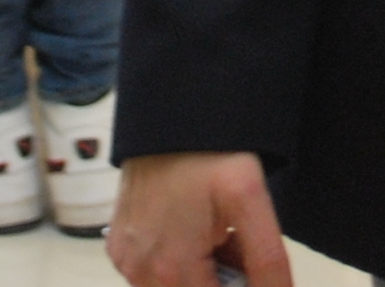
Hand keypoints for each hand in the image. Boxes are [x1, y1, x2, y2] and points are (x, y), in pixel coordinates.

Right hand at [112, 151, 295, 286]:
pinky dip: (177, 265)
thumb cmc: (207, 151)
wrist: (167, 115)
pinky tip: (194, 233)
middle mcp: (139, 273)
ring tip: (217, 237)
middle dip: (222, 282)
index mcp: (171, 269)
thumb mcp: (250, 200)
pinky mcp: (118, 247)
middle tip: (236, 246)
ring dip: (201, 276)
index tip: (252, 265)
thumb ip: (267, 259)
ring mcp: (125, 261)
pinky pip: (151, 274)